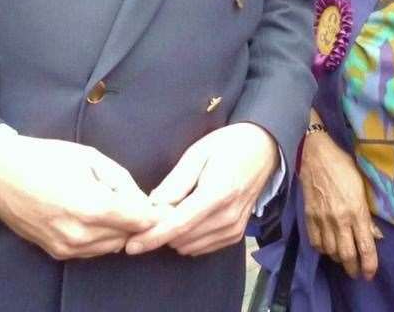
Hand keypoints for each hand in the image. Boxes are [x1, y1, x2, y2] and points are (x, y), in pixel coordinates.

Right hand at [0, 134, 156, 259]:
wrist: (1, 175)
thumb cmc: (47, 157)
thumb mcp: (90, 157)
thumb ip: (120, 180)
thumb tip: (141, 199)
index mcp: (90, 206)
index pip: (139, 219)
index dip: (156, 212)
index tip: (166, 205)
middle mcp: (80, 234)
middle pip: (128, 236)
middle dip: (138, 219)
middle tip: (139, 199)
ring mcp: (67, 247)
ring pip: (112, 246)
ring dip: (121, 229)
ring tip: (116, 204)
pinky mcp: (57, 253)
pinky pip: (93, 250)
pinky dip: (103, 236)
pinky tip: (97, 215)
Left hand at [124, 122, 278, 256]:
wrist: (262, 149)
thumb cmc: (227, 145)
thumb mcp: (197, 153)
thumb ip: (175, 182)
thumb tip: (152, 206)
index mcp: (217, 193)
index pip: (178, 224)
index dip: (152, 236)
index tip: (131, 245)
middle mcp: (227, 217)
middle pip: (181, 239)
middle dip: (161, 231)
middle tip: (152, 212)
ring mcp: (233, 229)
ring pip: (189, 247)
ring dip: (174, 235)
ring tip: (171, 211)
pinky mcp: (235, 235)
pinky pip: (202, 248)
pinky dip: (188, 238)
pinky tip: (186, 217)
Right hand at [300, 130, 380, 279]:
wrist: (317, 153)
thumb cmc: (343, 165)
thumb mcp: (362, 187)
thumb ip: (367, 214)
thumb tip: (375, 235)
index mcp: (357, 211)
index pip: (366, 247)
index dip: (370, 266)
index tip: (370, 274)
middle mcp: (340, 219)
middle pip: (347, 256)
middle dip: (353, 269)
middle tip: (357, 272)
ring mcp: (322, 219)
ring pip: (331, 252)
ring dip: (338, 259)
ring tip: (343, 257)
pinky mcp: (309, 216)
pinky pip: (315, 243)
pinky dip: (322, 250)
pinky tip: (327, 247)